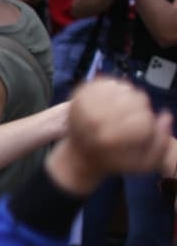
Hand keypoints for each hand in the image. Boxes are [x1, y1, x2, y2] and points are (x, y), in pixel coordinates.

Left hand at [58, 78, 172, 186]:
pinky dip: (116, 87)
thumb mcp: (141, 163)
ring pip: (123, 89)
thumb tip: (166, 116)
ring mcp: (84, 105)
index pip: (144, 119)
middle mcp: (94, 120)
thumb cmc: (113, 159)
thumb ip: (161, 143)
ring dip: (130, 97)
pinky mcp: (79, 94)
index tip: (142, 129)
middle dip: (142, 108)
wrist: (79, 154)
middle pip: (136, 101)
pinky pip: (107, 82)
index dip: (149, 123)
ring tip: (125, 108)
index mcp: (110, 139)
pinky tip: (115, 98)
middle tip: (135, 116)